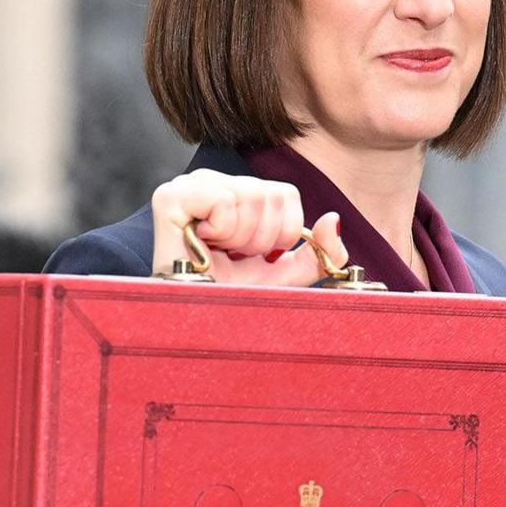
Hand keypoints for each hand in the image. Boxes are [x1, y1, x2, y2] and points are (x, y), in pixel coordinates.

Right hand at [148, 170, 346, 286]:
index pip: (286, 193)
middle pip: (272, 195)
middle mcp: (214, 181)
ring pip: (252, 196)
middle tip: (234, 258)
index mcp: (239, 193)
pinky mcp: (171, 195)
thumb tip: (334, 219)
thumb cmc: (232, 298)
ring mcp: (190, 185)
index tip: (258, 256)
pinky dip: (222, 231)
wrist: (197, 324)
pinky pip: (224, 200)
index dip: (284, 232)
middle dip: (262, 240)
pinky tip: (202, 245)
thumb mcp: (286, 275)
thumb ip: (318, 252)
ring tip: (217, 254)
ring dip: (241, 240)